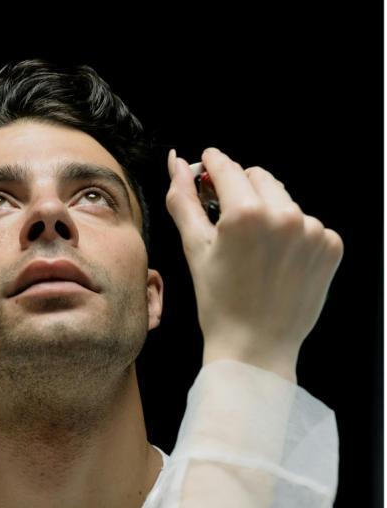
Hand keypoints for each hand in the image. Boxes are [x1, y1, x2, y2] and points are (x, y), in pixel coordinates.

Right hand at [165, 148, 342, 380]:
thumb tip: (175, 161)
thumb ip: (183, 198)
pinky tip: (277, 260)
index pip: (227, 167)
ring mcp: (313, 231)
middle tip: (227, 221)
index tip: (205, 164)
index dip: (211, 164)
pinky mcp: (331, 246)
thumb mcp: (194, 247)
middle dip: (240, 189)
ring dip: (267, 211)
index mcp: (247, 213)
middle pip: (258, 177)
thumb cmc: (219, 300)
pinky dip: (291, 234)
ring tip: (254, 248)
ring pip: (283, 199)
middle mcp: (285, 215)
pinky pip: (306, 223)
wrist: (255, 346)